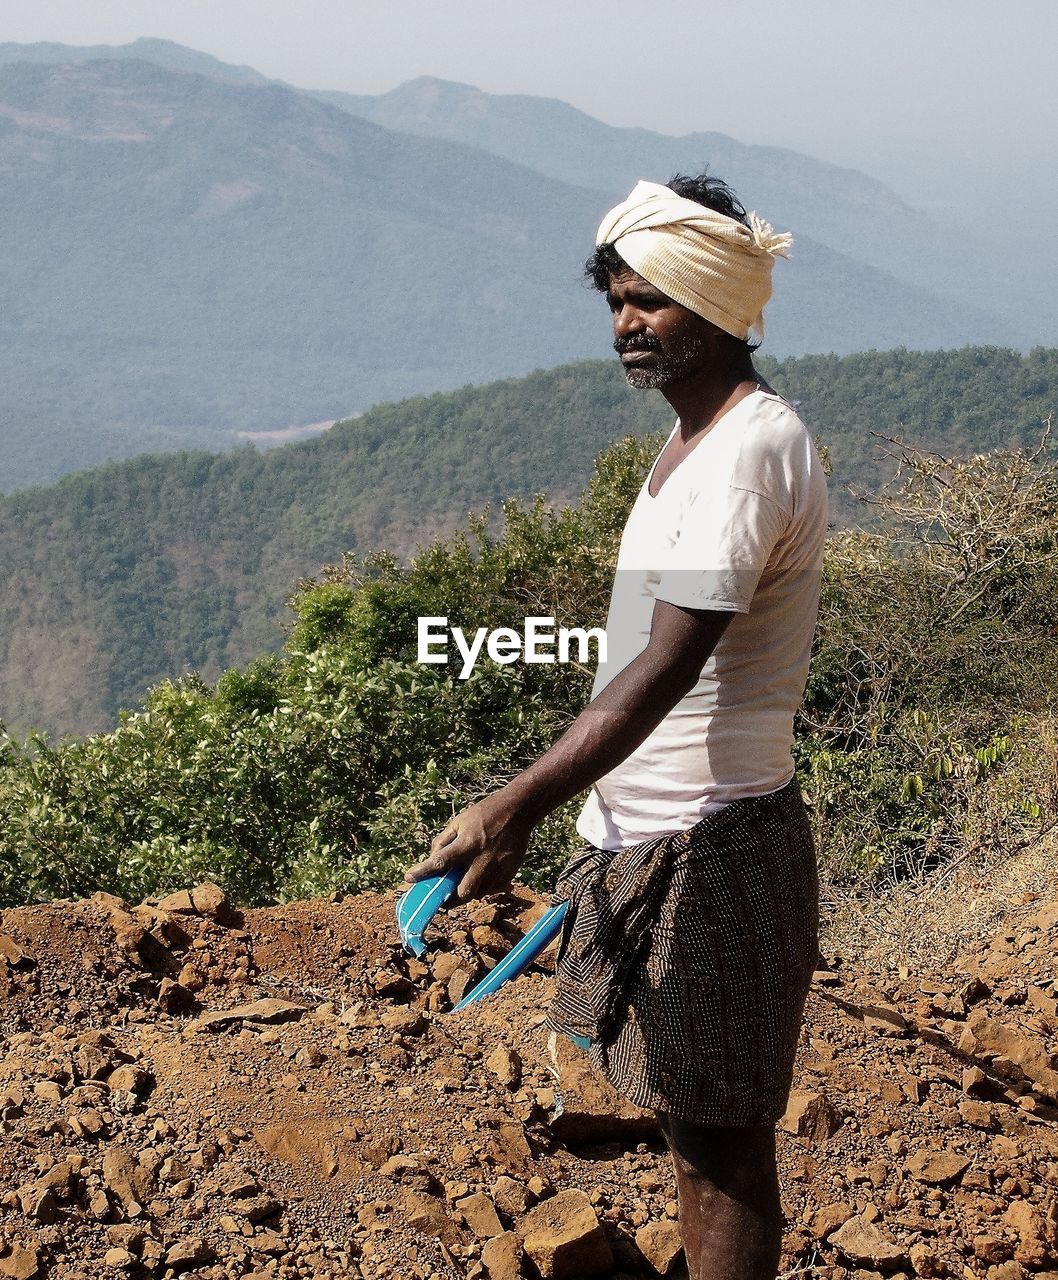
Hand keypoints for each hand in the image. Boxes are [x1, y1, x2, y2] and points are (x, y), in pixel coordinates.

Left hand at [401, 791, 532, 901]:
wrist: (518, 810)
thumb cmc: (485, 814)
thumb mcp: (460, 821)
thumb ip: (444, 841)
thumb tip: (433, 859)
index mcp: (468, 843)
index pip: (441, 862)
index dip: (423, 872)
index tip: (409, 879)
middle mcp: (483, 859)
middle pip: (463, 892)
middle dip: (450, 900)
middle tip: (442, 898)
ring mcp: (498, 868)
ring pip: (478, 894)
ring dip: (466, 893)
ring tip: (461, 884)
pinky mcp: (510, 872)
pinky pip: (492, 889)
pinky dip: (482, 888)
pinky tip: (479, 877)